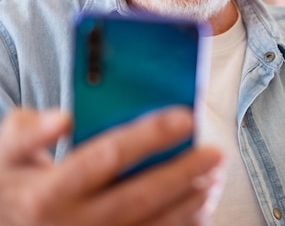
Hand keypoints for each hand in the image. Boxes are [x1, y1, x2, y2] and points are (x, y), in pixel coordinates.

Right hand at [0, 107, 223, 225]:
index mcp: (47, 193)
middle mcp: (74, 224)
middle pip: (141, 195)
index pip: (106, 157)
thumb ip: (28, 132)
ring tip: (216, 175)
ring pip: (154, 225)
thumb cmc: (11, 187)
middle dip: (184, 172)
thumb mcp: (5, 155)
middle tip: (216, 152)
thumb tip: (64, 119)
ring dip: (191, 201)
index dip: (149, 136)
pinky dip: (183, 224)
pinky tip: (201, 204)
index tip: (186, 117)